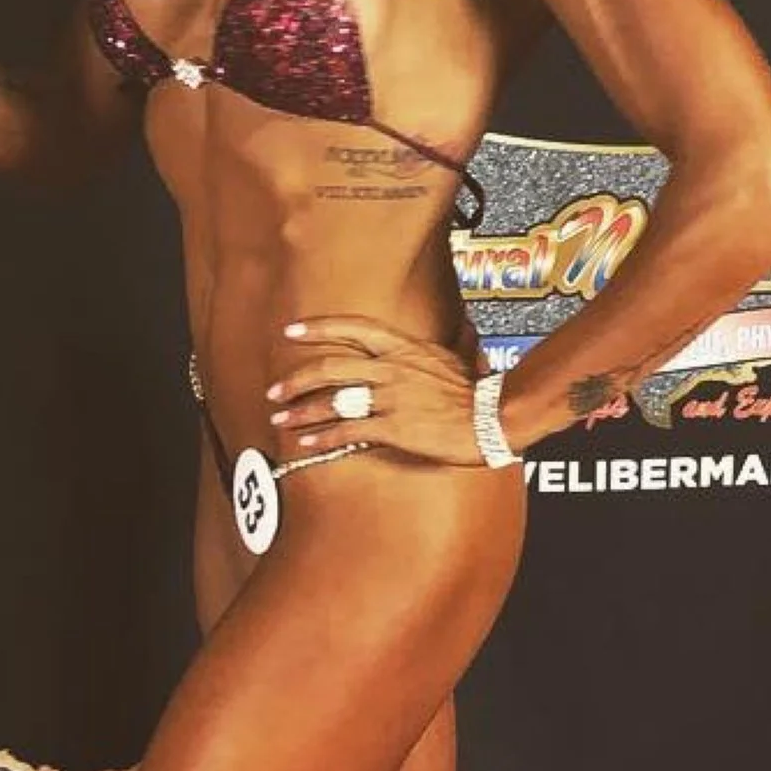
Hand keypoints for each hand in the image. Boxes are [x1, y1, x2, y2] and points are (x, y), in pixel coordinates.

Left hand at [264, 314, 490, 468]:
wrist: (494, 418)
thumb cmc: (478, 392)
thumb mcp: (456, 357)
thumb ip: (440, 346)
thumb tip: (451, 331)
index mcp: (404, 348)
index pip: (353, 328)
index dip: (319, 328)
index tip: (292, 330)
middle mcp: (391, 368)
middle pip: (331, 368)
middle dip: (297, 380)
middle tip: (276, 390)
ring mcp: (390, 398)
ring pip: (333, 401)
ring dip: (302, 411)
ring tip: (281, 418)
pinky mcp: (393, 427)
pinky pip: (348, 431)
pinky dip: (323, 437)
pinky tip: (308, 443)